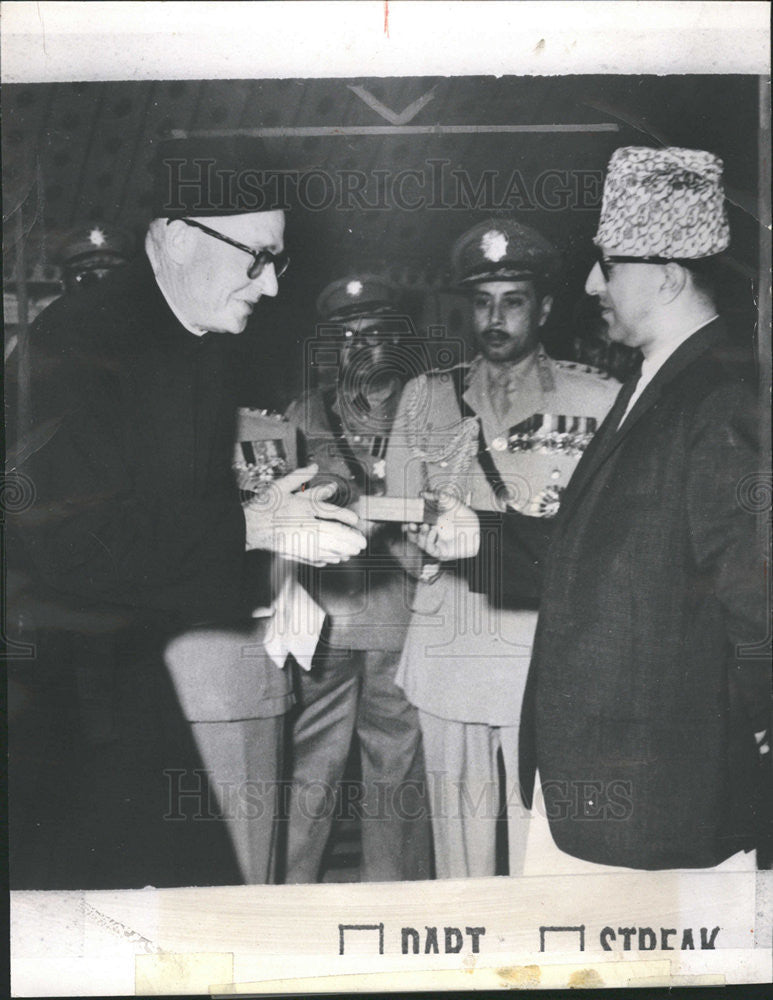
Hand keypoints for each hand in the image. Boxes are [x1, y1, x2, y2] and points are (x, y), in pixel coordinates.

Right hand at [244, 465, 366, 565]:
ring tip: (352, 553)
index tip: (356, 520)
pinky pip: (312, 556)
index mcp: (301, 508)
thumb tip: (314, 465)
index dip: (344, 516)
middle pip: (331, 533)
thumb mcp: (280, 486)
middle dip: (348, 539)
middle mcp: (302, 525)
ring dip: (341, 550)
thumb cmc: (263, 505)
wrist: (246, 525)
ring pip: (324, 547)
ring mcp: (298, 540)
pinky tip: (333, 559)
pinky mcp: (292, 551)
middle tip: (361, 544)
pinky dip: (325, 558)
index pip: (328, 511)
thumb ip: (299, 475)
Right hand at [406, 491, 480, 561]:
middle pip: (413, 536)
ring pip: (420, 543)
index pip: (414, 526)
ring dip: (420, 535)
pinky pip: (430, 549)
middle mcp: (431, 535)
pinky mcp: (441, 553)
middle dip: (409, 531)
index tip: (405, 518)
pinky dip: (429, 541)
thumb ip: (435, 495)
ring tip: (426, 526)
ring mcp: (436, 544)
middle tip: (410, 524)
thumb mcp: (448, 501)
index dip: (407, 523)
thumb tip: (422, 493)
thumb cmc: (463, 514)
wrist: (476, 526)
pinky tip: (433, 532)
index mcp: (429, 524)